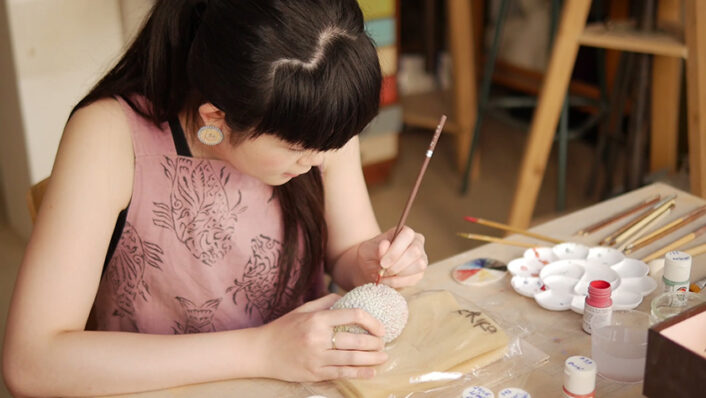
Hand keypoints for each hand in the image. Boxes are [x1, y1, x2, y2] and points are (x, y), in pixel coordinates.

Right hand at [256, 294, 387, 381]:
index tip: (380, 327)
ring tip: (383, 357)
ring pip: (351, 359)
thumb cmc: (283, 328)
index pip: (352, 315)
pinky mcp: (314, 373)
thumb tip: (347, 297)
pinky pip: (341, 373)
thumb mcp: (302, 310)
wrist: (261, 351)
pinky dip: (359, 373)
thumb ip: (326, 302)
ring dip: (372, 359)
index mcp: (317, 319)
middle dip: (375, 343)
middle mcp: (318, 338)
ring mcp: (316, 358)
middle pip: (355, 340)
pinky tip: (371, 372)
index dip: (371, 321)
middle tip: (384, 343)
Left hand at [357, 226, 427, 287]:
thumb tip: (385, 245)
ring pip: (419, 266)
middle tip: (382, 271)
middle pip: (415, 252)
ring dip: (398, 274)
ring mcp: (421, 259)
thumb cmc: (371, 254)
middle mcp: (417, 243)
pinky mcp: (419, 274)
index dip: (395, 250)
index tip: (382, 263)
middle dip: (397, 265)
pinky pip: (414, 279)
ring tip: (383, 275)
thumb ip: (377, 248)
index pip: (406, 235)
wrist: (370, 267)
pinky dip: (397, 282)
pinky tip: (386, 281)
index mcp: (405, 232)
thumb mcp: (368, 250)